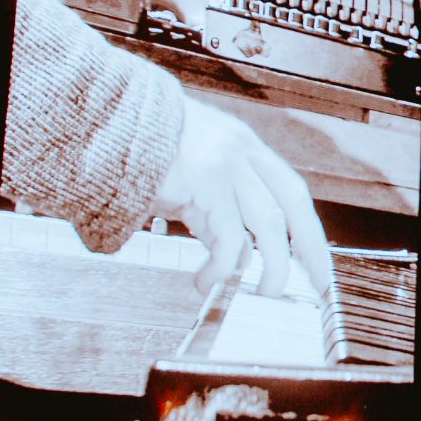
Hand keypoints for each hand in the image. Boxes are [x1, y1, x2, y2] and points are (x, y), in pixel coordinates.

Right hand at [153, 100, 334, 299]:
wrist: (103, 126)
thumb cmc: (141, 157)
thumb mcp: (193, 181)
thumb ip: (222, 212)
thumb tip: (244, 257)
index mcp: (243, 147)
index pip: (291, 191)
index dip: (309, 229)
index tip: (318, 263)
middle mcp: (240, 150)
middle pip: (291, 204)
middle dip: (310, 249)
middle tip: (315, 284)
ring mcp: (224, 161)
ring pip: (268, 224)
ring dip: (271, 266)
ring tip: (262, 294)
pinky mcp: (203, 177)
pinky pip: (228, 235)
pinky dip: (223, 267)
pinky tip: (205, 281)